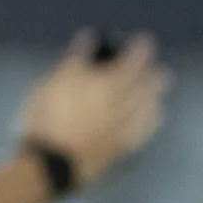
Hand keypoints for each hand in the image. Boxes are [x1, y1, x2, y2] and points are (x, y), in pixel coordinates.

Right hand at [17, 30, 168, 187]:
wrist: (51, 166)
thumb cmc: (49, 119)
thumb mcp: (54, 82)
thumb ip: (77, 58)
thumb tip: (89, 36)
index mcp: (114, 81)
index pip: (138, 55)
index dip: (141, 45)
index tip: (141, 40)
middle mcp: (129, 101)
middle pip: (153, 82)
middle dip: (153, 73)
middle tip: (151, 69)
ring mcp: (129, 126)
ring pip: (153, 105)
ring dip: (154, 95)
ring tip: (154, 91)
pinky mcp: (124, 147)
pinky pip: (145, 130)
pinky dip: (151, 120)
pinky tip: (152, 118)